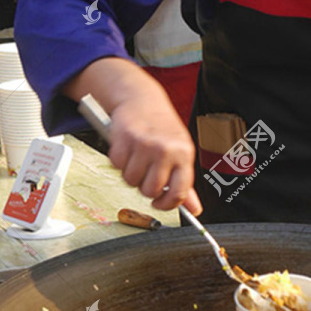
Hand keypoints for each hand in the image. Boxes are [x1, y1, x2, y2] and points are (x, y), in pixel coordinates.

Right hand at [107, 90, 201, 214]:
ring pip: (131, 181)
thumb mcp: (180, 152)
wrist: (142, 100)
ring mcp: (144, 144)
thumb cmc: (163, 128)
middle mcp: (166, 150)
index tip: (159, 203)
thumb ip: (184, 183)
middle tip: (146, 174)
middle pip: (150, 190)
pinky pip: (116, 166)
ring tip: (136, 159)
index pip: (179, 193)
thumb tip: (194, 210)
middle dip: (145, 188)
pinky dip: (119, 162)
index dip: (167, 204)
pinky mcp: (124, 139)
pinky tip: (127, 150)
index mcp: (184, 155)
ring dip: (131, 175)